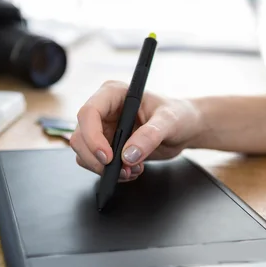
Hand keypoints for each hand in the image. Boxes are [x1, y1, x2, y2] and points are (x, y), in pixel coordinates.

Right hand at [70, 80, 198, 180]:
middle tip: (121, 170)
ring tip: (132, 170)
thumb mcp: (170, 121)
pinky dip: (111, 173)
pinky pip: (96, 163)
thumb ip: (150, 136)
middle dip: (97, 159)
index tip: (108, 157)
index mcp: (114, 93)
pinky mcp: (107, 146)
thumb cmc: (179, 115)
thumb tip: (128, 155)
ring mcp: (103, 129)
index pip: (89, 113)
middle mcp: (104, 110)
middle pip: (80, 136)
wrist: (184, 129)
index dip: (92, 137)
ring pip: (84, 153)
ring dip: (104, 169)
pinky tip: (131, 170)